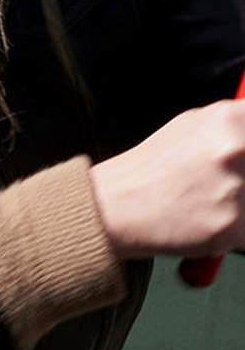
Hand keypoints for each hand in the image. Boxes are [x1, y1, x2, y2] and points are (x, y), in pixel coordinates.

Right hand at [90, 100, 244, 260]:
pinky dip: (240, 231)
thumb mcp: (193, 126)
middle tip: (235, 183)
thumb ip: (235, 126)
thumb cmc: (156, 167)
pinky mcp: (235, 228)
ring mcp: (236, 188)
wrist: (117, 205)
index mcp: (229, 118)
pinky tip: (213, 221)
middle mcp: (236, 148)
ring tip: (220, 202)